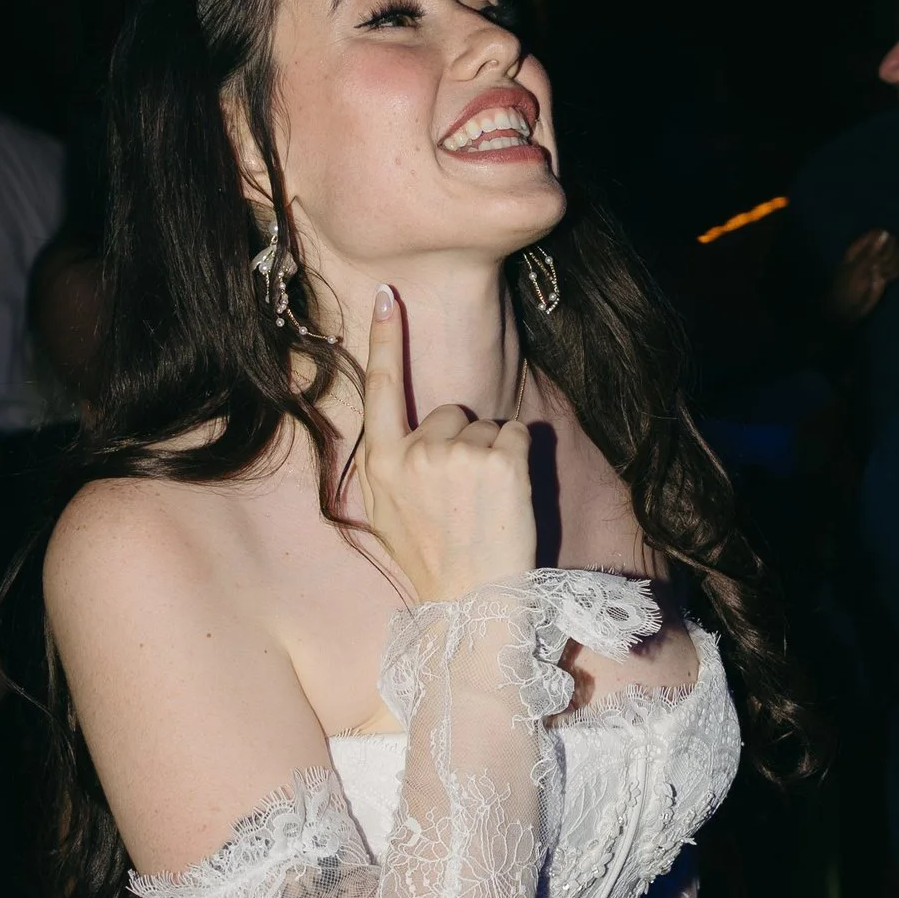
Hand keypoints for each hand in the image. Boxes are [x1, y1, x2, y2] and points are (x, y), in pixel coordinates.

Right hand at [349, 284, 535, 601]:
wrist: (472, 604)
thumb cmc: (435, 565)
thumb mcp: (388, 517)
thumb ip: (391, 469)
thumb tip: (403, 437)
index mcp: (380, 465)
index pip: (380, 388)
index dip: (383, 338)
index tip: (387, 293)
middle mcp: (413, 451)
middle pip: (449, 411)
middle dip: (462, 441)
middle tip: (464, 497)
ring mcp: (456, 453)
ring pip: (486, 425)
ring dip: (492, 454)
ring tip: (483, 504)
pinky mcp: (499, 458)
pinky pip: (517, 433)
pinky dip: (519, 458)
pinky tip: (506, 496)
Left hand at [828, 226, 898, 325]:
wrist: (847, 310)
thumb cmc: (847, 288)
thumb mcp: (857, 270)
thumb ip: (872, 252)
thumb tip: (886, 233)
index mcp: (860, 247)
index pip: (879, 234)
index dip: (884, 242)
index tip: (880, 256)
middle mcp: (872, 252)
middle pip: (891, 243)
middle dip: (889, 256)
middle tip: (879, 268)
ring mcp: (880, 263)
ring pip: (897, 255)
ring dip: (893, 265)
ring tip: (882, 276)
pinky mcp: (887, 274)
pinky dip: (896, 273)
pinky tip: (887, 280)